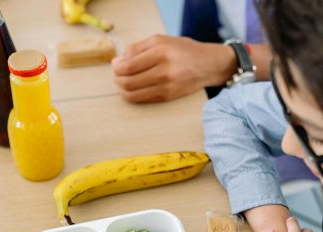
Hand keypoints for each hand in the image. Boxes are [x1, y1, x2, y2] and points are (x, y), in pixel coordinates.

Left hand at [112, 34, 235, 102]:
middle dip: (117, 79)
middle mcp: (164, 70)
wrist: (208, 65)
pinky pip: (143, 99)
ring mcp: (166, 86)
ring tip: (122, 83)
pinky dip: (132, 96)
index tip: (115, 65)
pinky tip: (131, 90)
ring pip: (133, 93)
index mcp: (161, 52)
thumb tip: (118, 61)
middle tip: (117, 75)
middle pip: (128, 81)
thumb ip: (138, 48)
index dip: (117, 68)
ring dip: (122, 89)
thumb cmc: (183, 50)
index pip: (129, 65)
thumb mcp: (161, 40)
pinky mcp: (168, 97)